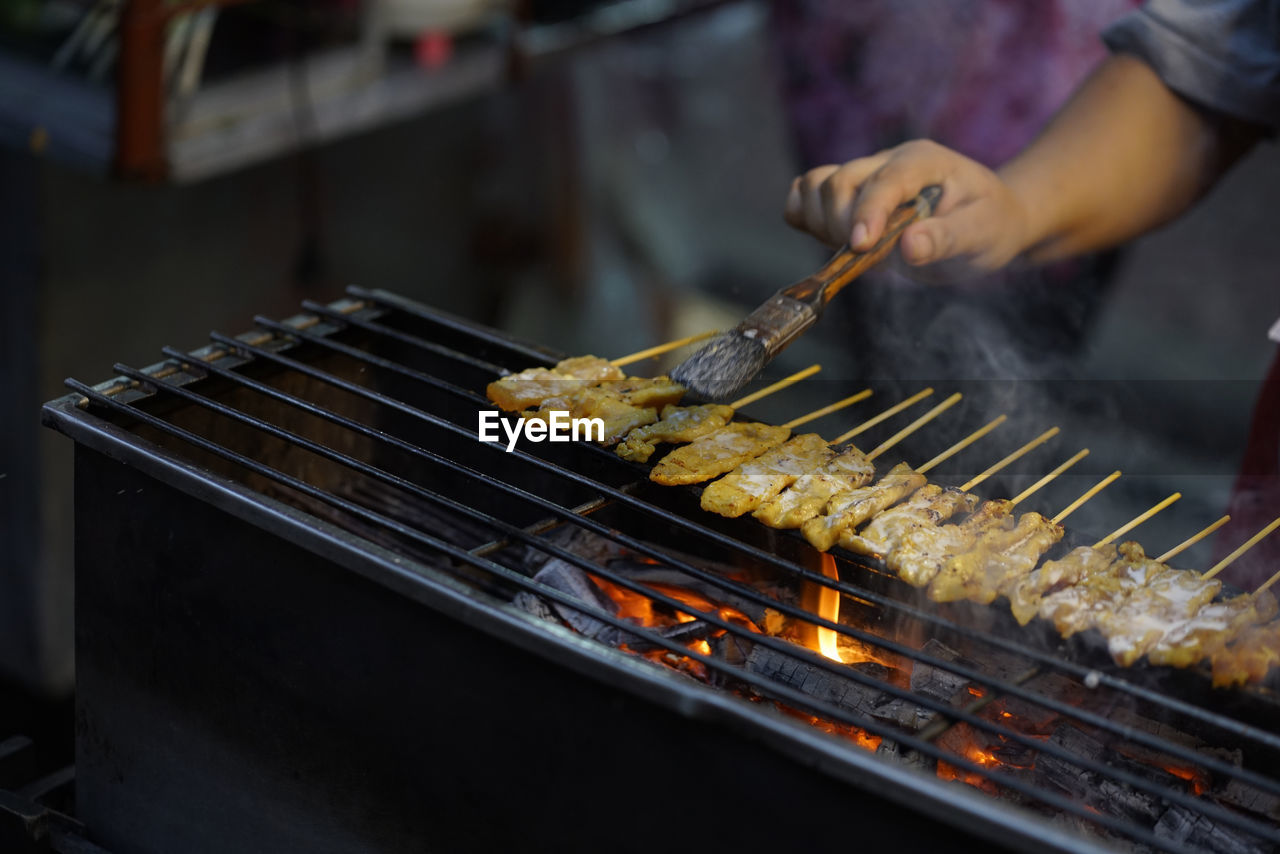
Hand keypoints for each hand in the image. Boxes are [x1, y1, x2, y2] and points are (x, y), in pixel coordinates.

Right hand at [784, 140, 1032, 277]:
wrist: (986, 220)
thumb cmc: (989, 225)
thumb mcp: (982, 234)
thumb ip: (947, 238)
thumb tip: (909, 245)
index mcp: (924, 162)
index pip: (885, 181)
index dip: (868, 213)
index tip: (860, 248)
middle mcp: (888, 161)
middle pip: (839, 181)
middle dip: (841, 225)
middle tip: (867, 259)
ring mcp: (865, 174)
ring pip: (815, 185)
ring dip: (821, 223)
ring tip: (853, 250)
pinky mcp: (848, 193)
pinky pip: (806, 193)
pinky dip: (804, 216)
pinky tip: (829, 239)